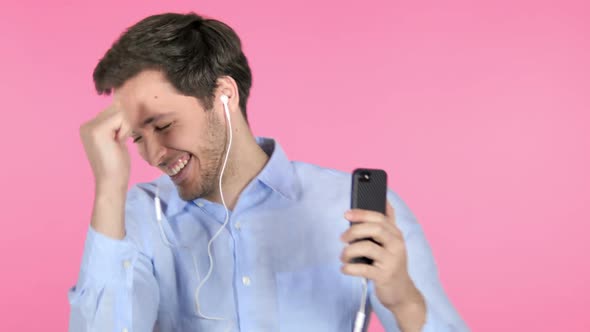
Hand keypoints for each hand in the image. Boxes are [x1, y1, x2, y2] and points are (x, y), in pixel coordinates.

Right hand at [79, 102, 131, 193]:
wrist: (111, 181)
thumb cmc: (116, 164)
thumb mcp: (115, 138)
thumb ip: (115, 123)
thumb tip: (121, 103)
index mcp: (88, 127)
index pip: (112, 110)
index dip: (122, 124)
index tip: (117, 141)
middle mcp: (86, 125)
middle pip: (116, 109)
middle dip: (124, 125)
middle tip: (118, 143)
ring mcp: (90, 127)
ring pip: (120, 112)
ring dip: (125, 128)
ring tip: (117, 143)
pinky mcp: (97, 130)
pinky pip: (122, 118)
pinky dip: (125, 130)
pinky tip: (118, 143)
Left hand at [340, 203, 425, 329]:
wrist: (401, 292)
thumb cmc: (390, 264)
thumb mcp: (391, 243)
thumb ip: (385, 225)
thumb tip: (376, 204)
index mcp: (396, 234)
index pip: (380, 217)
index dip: (362, 213)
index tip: (347, 214)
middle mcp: (397, 244)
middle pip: (374, 228)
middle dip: (354, 231)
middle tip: (342, 238)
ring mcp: (392, 260)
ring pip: (366, 247)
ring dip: (349, 251)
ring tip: (343, 257)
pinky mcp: (385, 276)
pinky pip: (362, 269)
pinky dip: (349, 268)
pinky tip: (344, 269)